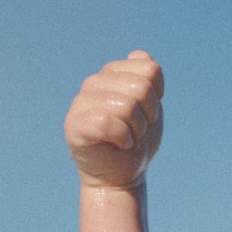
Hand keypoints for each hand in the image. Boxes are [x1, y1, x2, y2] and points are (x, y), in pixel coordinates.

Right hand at [66, 51, 163, 189]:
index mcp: (112, 73)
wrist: (120, 177)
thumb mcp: (150, 108)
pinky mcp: (75, 123)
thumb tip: (139, 54)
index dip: (157, 97)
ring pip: (128, 105)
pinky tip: (118, 144)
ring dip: (137, 129)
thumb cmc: (136, 144)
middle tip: (137, 130)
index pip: (150, 70)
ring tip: (127, 138)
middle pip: (141, 86)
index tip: (147, 114)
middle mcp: (94, 82)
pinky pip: (109, 122)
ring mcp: (81, 101)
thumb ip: (147, 80)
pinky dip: (123, 138)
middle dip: (148, 115)